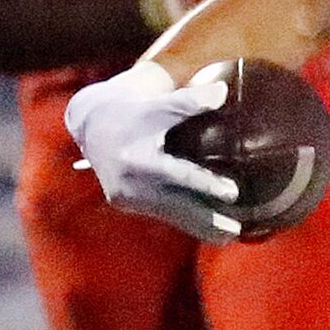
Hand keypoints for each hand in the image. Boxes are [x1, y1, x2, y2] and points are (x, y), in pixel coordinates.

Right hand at [64, 60, 243, 242]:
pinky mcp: (125, 202)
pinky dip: (185, 220)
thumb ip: (189, 100)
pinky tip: (210, 230)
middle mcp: (129, 184)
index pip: (179, 175)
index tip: (233, 194)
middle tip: (237, 231)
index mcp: (138, 159)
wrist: (92, 124)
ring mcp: (126, 197)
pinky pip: (161, 214)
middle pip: (176, 206)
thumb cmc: (133, 111)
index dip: (206, 185)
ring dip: (199, 227)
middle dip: (207, 220)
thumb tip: (222, 92)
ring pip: (169, 215)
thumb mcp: (158, 104)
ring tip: (231, 237)